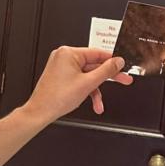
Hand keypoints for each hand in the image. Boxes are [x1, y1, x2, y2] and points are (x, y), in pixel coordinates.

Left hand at [19, 46, 133, 123]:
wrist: (40, 112)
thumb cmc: (56, 98)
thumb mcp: (88, 83)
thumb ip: (106, 71)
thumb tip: (117, 62)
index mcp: (68, 53)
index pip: (97, 53)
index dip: (112, 61)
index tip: (122, 66)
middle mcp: (64, 57)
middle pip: (93, 65)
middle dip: (107, 78)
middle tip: (123, 79)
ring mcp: (62, 67)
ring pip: (87, 76)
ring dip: (95, 90)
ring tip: (100, 103)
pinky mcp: (61, 77)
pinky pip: (79, 80)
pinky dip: (87, 91)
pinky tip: (92, 102)